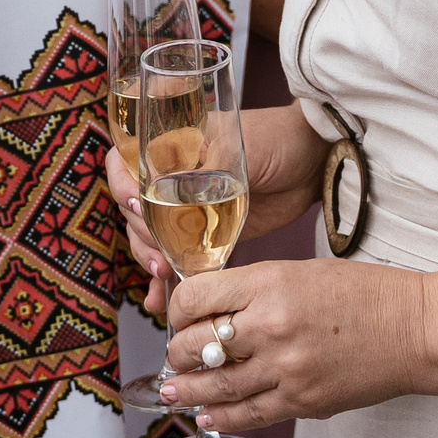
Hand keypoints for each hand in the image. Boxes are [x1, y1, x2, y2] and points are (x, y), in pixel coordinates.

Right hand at [107, 105, 328, 319]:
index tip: (138, 204)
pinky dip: (165, 279)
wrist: (315, 162)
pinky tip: (160, 299)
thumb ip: (202, 169)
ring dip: (148, 258)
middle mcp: (171, 177)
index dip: (122, 185)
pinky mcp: (204, 236)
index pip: (124, 163)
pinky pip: (176, 258)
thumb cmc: (277, 139)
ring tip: (163, 275)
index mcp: (171, 145)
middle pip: (133, 208)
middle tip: (160, 252)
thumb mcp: (237, 149)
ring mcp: (187, 209)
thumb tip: (162, 187)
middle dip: (140, 232)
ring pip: (149, 237)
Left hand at [157, 258, 432, 430]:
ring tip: (173, 389)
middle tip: (177, 352)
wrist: (413, 328)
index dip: (178, 307)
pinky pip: (249, 413)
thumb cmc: (365, 293)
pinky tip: (206, 414)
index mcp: (270, 282)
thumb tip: (213, 308)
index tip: (180, 314)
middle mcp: (271, 325)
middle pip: (198, 344)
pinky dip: (222, 416)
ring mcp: (286, 367)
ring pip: (216, 385)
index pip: (195, 297)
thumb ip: (255, 288)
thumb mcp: (301, 271)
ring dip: (188, 389)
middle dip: (179, 350)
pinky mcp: (302, 400)